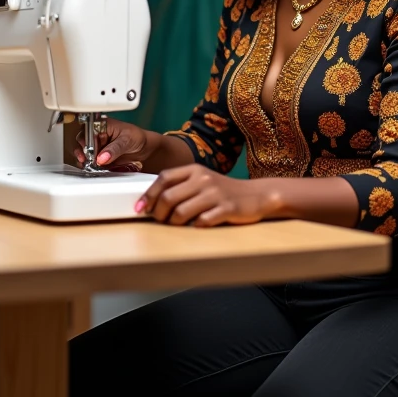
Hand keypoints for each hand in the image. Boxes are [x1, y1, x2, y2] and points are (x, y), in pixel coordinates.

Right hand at [74, 117, 158, 169]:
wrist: (146, 148)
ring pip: (85, 153)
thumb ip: (114, 149)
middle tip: (86, 160)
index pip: (87, 131)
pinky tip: (93, 168)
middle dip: (82, 152)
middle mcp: (98, 135)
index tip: (87, 151)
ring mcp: (98, 146)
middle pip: (82, 142)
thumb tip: (102, 157)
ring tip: (89, 165)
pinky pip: (91, 161)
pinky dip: (90, 165)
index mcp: (102, 125)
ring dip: (85, 160)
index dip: (84, 141)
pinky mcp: (100, 156)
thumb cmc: (137, 137)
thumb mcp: (126, 140)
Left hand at [136, 165, 278, 226]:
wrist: (257, 195)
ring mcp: (216, 194)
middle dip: (159, 213)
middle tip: (160, 220)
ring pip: (181, 212)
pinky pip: (202, 222)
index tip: (140, 207)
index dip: (148, 194)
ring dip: (174, 223)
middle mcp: (204, 179)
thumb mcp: (202, 181)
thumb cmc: (223, 192)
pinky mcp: (227, 209)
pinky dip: (196, 227)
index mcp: (194, 169)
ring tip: (177, 225)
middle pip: (168, 197)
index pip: (164, 178)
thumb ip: (180, 186)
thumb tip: (151, 202)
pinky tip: (198, 226)